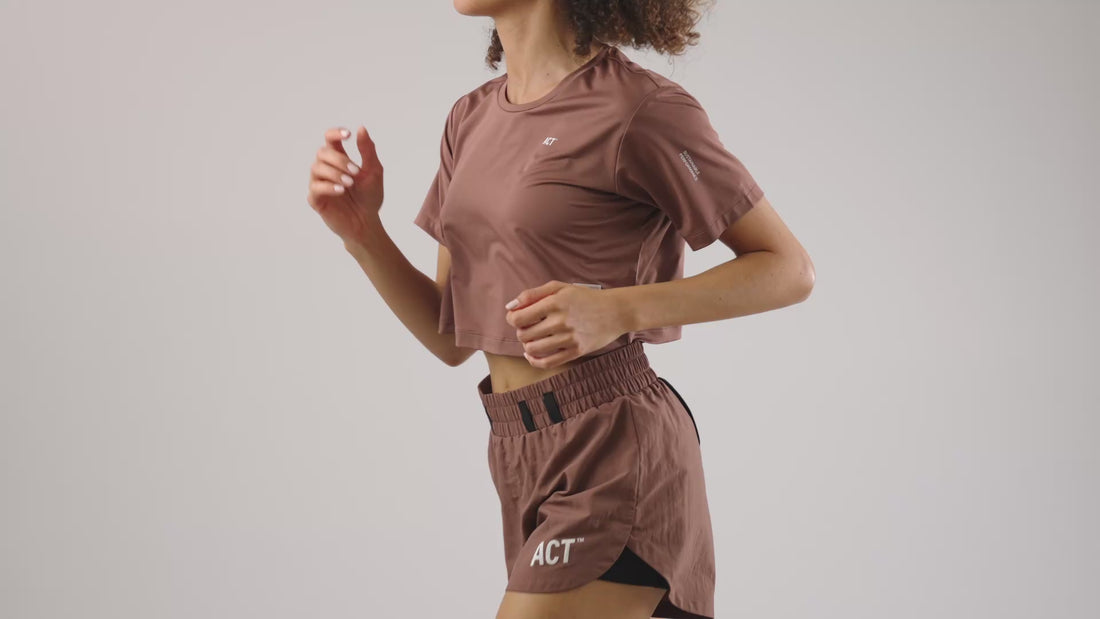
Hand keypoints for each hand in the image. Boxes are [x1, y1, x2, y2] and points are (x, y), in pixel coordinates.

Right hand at [306, 126, 384, 243]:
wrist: (367, 222)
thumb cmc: (369, 197)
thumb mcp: (374, 171)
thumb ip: (368, 150)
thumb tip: (361, 129)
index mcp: (339, 160)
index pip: (330, 140)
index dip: (335, 134)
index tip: (348, 135)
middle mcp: (326, 169)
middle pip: (322, 153)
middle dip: (339, 159)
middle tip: (356, 171)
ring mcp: (319, 184)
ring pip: (317, 168)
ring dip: (335, 173)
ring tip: (350, 183)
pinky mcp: (316, 200)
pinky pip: (315, 188)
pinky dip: (328, 187)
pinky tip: (341, 190)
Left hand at [504, 280, 626, 367]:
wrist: (615, 311)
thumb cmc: (584, 298)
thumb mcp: (559, 287)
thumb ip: (532, 294)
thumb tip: (509, 307)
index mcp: (555, 303)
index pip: (518, 318)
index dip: (512, 318)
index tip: (516, 317)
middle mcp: (561, 321)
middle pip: (524, 334)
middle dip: (521, 331)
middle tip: (528, 326)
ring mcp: (569, 338)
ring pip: (533, 349)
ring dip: (527, 345)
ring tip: (533, 338)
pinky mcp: (576, 352)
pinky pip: (547, 363)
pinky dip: (534, 360)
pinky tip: (532, 354)